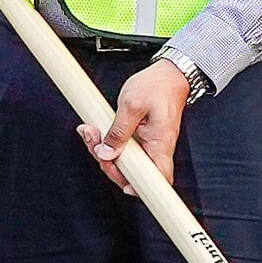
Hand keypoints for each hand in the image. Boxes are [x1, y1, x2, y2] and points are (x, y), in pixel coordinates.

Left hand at [90, 60, 192, 192]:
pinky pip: (126, 150)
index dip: (141, 188)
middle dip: (109, 164)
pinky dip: (110, 143)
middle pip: (135, 174)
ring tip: (91, 132)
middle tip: (94, 145)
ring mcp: (151, 145)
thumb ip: (118, 131)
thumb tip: (107, 153)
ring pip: (127, 162)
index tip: (123, 185)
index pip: (158, 179)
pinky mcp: (144, 139)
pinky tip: (97, 132)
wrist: (170, 73)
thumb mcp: (131, 105)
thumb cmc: (157, 86)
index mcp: (160, 143)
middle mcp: (158, 149)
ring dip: (105, 152)